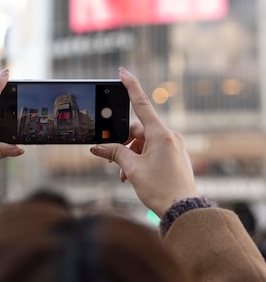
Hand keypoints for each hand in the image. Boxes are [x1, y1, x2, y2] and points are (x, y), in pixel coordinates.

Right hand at [90, 67, 197, 216]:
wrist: (184, 210)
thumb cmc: (160, 189)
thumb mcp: (132, 170)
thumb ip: (114, 153)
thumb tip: (98, 147)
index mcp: (161, 134)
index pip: (142, 104)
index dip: (131, 86)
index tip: (122, 71)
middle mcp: (169, 136)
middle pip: (138, 130)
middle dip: (124, 143)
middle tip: (113, 159)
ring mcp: (173, 146)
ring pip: (144, 143)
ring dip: (131, 155)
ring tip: (126, 175)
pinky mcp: (174, 156)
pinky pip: (153, 151)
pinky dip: (141, 159)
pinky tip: (134, 175)